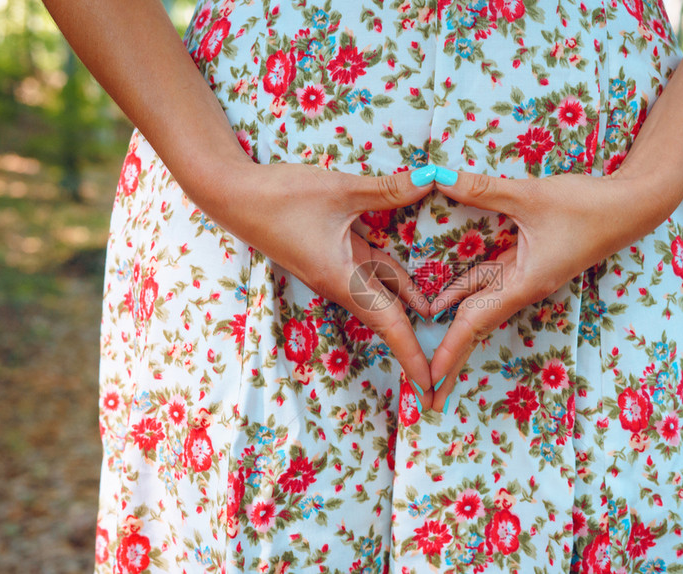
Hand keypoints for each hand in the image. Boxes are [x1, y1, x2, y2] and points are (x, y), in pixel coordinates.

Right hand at [206, 161, 437, 399]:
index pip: (389, 325)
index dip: (413, 355)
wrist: (234, 195)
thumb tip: (432, 180)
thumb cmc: (280, 197)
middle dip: (417, 346)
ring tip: (449, 324)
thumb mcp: (340, 189)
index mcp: (344, 280)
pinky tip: (422, 280)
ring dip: (414, 306)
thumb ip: (389, 189)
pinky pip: (376, 270)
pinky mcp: (337, 254)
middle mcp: (344, 283)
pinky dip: (400, 276)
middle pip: (391, 319)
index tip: (431, 386)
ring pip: (386, 293)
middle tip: (445, 373)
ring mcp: (340, 270)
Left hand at [424, 168, 669, 412]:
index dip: (450, 351)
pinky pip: (488, 283)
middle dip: (449, 356)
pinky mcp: (527, 263)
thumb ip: (482, 190)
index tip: (430, 380)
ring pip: (479, 305)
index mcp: (523, 284)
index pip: (475, 323)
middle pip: (474, 326)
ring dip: (453, 327)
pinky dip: (463, 292)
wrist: (632, 206)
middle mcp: (521, 287)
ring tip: (426, 352)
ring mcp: (524, 277)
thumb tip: (438, 179)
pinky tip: (442, 297)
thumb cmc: (588, 206)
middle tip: (423, 389)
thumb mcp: (531, 196)